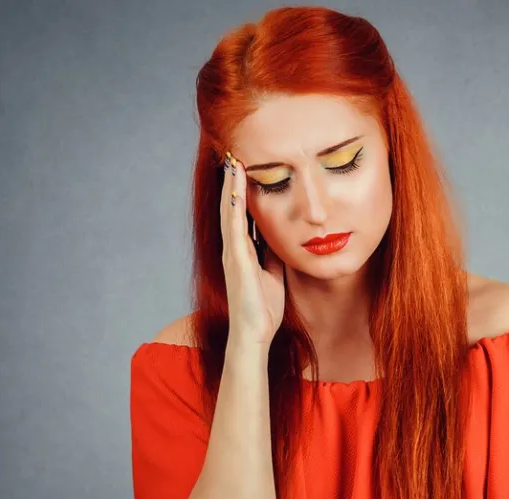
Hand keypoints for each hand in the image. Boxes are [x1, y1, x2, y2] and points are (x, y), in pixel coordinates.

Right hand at [221, 152, 285, 347]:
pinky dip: (233, 207)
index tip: (247, 168)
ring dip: (230, 186)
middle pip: (232, 207)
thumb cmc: (263, 307)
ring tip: (232, 161)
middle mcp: (234, 248)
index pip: (243, 214)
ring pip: (229, 212)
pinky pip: (234, 227)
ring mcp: (232, 252)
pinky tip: (235, 189)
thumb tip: (279, 238)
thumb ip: (272, 255)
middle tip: (234, 155)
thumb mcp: (273, 273)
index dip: (243, 192)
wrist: (254, 332)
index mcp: (243, 251)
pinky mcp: (236, 259)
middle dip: (233, 182)